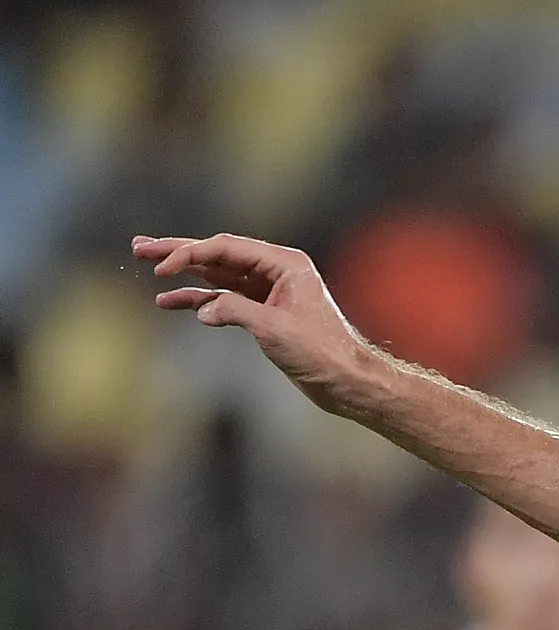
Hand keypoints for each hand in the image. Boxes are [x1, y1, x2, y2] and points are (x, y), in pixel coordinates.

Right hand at [134, 234, 381, 412]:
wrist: (347, 382)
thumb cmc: (322, 353)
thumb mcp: (275, 329)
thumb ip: (235, 311)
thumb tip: (203, 309)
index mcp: (285, 264)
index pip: (226, 249)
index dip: (189, 253)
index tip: (160, 267)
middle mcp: (276, 271)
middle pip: (218, 256)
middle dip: (178, 252)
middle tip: (140, 247)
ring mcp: (268, 291)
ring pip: (217, 277)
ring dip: (183, 274)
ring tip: (146, 265)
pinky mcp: (263, 313)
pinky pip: (223, 301)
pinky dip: (198, 301)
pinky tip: (169, 301)